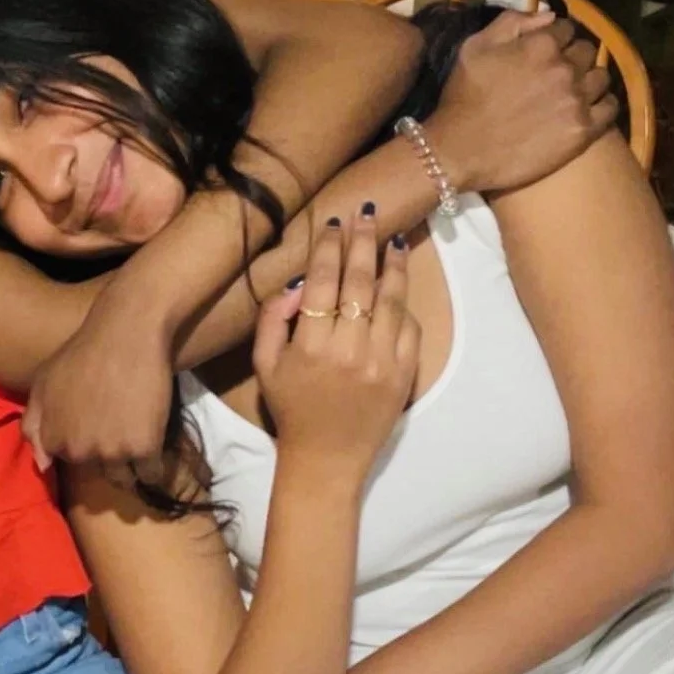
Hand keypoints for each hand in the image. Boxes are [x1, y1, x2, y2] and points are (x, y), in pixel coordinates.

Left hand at [23, 279, 173, 470]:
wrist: (126, 334)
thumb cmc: (82, 353)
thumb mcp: (43, 383)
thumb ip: (34, 425)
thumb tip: (43, 465)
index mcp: (54, 439)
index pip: (69, 462)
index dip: (85, 446)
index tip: (98, 429)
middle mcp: (79, 452)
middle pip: (97, 472)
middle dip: (107, 456)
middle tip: (121, 427)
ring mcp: (111, 453)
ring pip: (124, 478)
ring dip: (132, 465)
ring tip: (140, 439)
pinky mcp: (144, 449)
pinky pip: (151, 473)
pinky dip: (155, 465)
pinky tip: (156, 446)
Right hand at [253, 209, 418, 484]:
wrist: (327, 459)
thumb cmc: (291, 409)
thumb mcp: (264, 365)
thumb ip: (272, 319)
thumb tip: (298, 285)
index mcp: (309, 346)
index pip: (323, 281)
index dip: (329, 247)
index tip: (334, 223)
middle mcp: (348, 350)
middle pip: (359, 282)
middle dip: (362, 242)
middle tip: (366, 214)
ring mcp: (381, 362)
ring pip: (390, 300)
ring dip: (391, 265)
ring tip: (391, 239)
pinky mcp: (404, 374)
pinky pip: (409, 327)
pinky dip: (404, 303)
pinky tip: (398, 283)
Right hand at [430, 7, 616, 195]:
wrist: (460, 150)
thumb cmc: (463, 97)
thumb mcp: (475, 47)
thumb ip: (512, 22)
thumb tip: (548, 16)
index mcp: (541, 44)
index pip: (566, 27)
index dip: (556, 36)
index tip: (548, 48)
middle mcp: (565, 68)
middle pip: (587, 50)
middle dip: (574, 56)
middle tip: (559, 71)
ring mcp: (577, 100)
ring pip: (601, 77)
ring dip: (590, 78)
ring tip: (575, 89)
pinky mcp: (583, 130)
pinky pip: (610, 108)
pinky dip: (603, 104)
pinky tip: (590, 108)